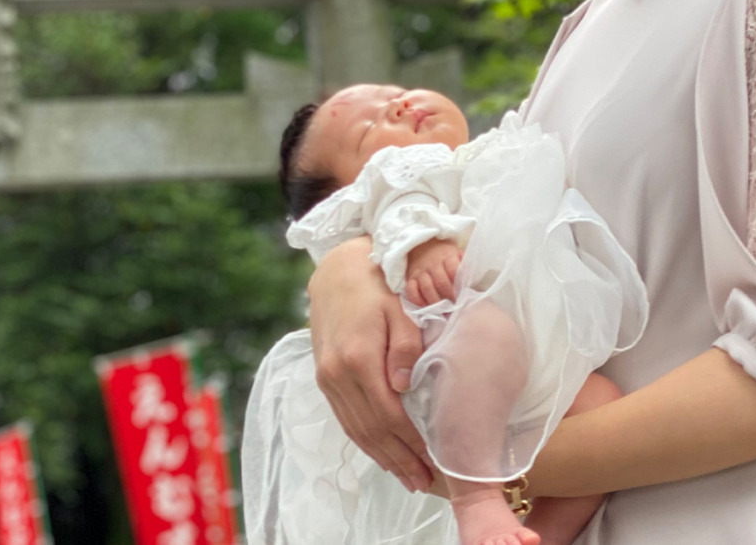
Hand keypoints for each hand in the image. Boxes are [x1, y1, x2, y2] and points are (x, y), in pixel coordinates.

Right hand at [307, 236, 433, 491]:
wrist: (336, 272)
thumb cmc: (378, 286)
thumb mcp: (400, 309)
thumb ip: (406, 347)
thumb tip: (405, 387)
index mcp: (358, 358)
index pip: (388, 414)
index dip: (409, 443)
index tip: (432, 462)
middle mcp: (337, 374)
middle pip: (371, 430)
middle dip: (398, 459)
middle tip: (424, 483)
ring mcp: (326, 378)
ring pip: (355, 429)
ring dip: (381, 457)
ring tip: (407, 477)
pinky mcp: (323, 378)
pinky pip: (345, 418)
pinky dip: (364, 440)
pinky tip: (381, 453)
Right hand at [405, 238, 461, 305]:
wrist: (424, 247)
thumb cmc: (446, 257)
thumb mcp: (458, 256)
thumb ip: (465, 268)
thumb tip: (473, 285)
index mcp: (447, 256)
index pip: (453, 270)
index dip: (458, 285)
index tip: (463, 296)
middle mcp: (433, 263)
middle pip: (441, 282)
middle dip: (449, 297)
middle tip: (454, 307)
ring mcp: (420, 271)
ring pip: (426, 287)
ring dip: (435, 302)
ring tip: (442, 311)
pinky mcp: (410, 278)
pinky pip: (411, 291)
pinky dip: (418, 301)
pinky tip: (426, 307)